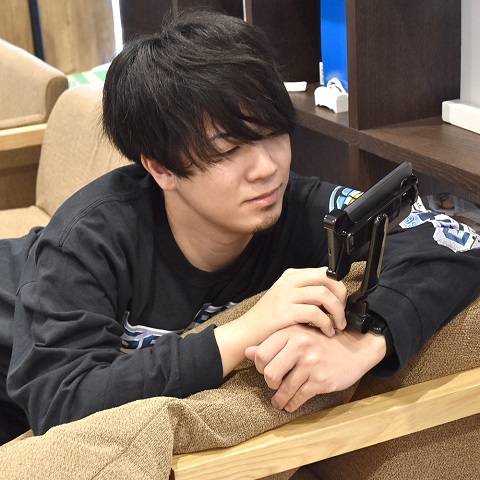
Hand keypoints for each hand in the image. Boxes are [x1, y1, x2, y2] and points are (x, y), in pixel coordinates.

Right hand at [214, 267, 346, 376]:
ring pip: (324, 294)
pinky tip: (326, 332)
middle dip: (341, 296)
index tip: (342, 302)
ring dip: (337, 312)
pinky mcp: (285, 311)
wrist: (247, 332)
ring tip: (338, 325)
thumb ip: (304, 292)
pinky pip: (315, 313)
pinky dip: (326, 324)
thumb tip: (331, 295)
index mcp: (291, 276)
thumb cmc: (269, 320)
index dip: (338, 287)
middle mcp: (289, 281)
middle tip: (343, 313)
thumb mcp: (285, 298)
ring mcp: (286, 295)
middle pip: (327, 278)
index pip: (324, 272)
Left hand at [245, 324, 386, 411]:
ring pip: (284, 388)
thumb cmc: (321, 341)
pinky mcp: (321, 380)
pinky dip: (292, 404)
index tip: (264, 370)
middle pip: (269, 373)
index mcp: (290, 333)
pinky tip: (290, 405)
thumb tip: (247, 351)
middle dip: (270, 383)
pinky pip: (299, 397)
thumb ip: (272, 343)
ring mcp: (310, 363)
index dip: (259, 366)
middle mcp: (299, 346)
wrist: (353, 347)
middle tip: (273, 385)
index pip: (261, 354)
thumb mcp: (297, 335)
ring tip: (278, 402)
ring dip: (279, 399)